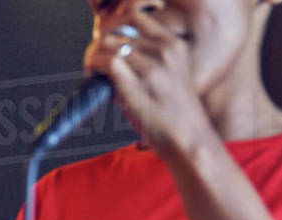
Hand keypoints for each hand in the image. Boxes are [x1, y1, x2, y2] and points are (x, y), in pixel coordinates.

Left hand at [83, 10, 213, 157]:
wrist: (188, 139)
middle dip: (100, 45)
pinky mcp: (137, 85)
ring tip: (93, 72)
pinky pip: (106, 63)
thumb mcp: (170, 75)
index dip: (115, 30)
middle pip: (116, 32)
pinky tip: (94, 79)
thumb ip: (148, 60)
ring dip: (93, 57)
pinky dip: (93, 68)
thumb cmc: (174, 113)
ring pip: (108, 46)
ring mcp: (152, 67)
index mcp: (174, 44)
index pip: (135, 18)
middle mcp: (165, 51)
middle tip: (94, 63)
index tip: (107, 47)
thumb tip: (114, 52)